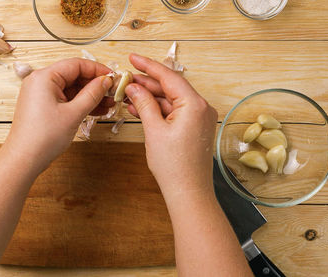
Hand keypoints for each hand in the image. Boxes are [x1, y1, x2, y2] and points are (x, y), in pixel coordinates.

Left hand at [3, 58, 113, 173]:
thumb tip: (106, 81)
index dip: (97, 70)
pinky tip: (97, 110)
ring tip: (109, 104)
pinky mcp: (43, 106)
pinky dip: (80, 103)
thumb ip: (92, 94)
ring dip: (90, 96)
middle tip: (113, 92)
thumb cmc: (42, 137)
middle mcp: (40, 82)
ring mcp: (40, 94)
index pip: (76, 64)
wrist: (24, 160)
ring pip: (71, 89)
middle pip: (74, 75)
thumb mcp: (73, 113)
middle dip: (95, 84)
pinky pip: (65, 99)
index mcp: (44, 77)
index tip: (113, 77)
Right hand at [125, 54, 217, 197]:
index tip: (132, 58)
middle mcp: (201, 108)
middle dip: (147, 82)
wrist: (188, 192)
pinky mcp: (194, 128)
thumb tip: (133, 87)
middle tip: (126, 78)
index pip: (169, 77)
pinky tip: (140, 108)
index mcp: (194, 104)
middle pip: (170, 87)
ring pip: (171, 100)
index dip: (148, 66)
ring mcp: (199, 118)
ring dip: (150, 97)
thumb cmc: (174, 165)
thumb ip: (144, 103)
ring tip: (128, 94)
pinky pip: (174, 112)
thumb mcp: (154, 130)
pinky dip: (158, 109)